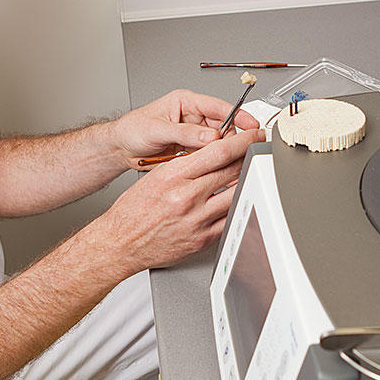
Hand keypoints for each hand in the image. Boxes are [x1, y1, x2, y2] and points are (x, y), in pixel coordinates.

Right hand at [90, 127, 262, 272]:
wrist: (120, 243)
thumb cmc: (134, 211)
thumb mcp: (156, 176)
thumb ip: (186, 165)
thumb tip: (214, 154)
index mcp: (173, 176)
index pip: (218, 151)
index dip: (242, 141)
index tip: (252, 136)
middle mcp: (186, 197)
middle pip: (233, 170)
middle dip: (250, 157)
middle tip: (258, 150)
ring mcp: (196, 220)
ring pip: (236, 194)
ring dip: (248, 181)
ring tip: (252, 174)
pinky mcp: (201, 240)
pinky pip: (230, 220)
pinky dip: (237, 208)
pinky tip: (239, 200)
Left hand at [112, 88, 261, 164]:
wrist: (121, 148)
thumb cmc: (133, 130)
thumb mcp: (158, 129)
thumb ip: (185, 133)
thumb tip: (210, 138)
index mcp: (187, 102)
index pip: (220, 107)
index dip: (239, 115)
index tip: (252, 125)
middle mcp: (194, 117)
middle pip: (224, 126)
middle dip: (232, 139)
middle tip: (240, 151)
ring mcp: (194, 134)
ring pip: (219, 144)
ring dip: (222, 153)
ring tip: (227, 162)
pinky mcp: (192, 150)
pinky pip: (208, 155)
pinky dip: (213, 162)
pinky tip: (215, 168)